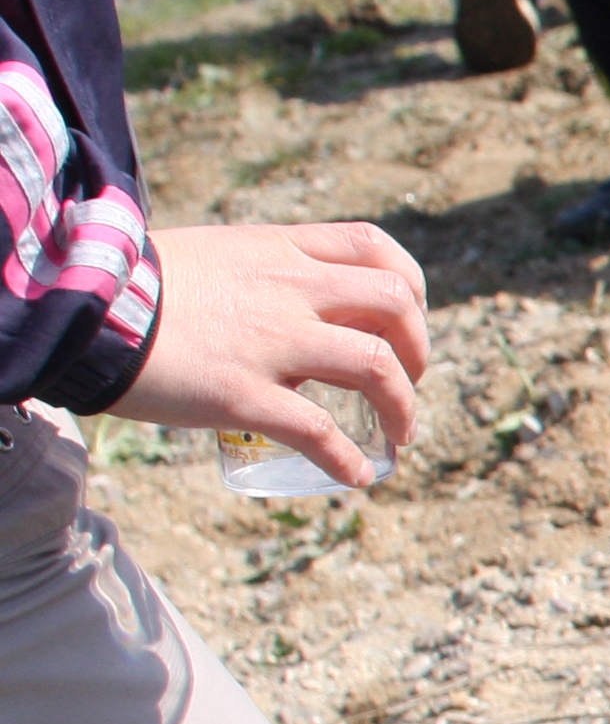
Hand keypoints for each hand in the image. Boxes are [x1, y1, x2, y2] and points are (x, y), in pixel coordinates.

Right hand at [110, 222, 428, 488]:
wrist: (76, 308)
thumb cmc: (130, 285)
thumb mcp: (208, 255)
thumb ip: (252, 273)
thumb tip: (275, 302)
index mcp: (277, 251)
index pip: (371, 247)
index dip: (407, 283)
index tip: (408, 316)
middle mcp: (288, 289)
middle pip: (394, 305)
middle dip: (419, 347)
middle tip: (409, 381)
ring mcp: (271, 343)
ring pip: (376, 367)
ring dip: (403, 407)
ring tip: (399, 436)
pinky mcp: (244, 395)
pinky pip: (320, 433)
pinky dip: (348, 460)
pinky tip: (356, 477)